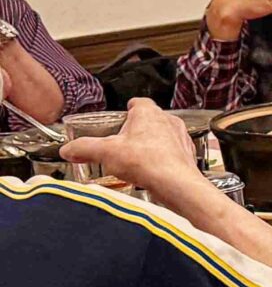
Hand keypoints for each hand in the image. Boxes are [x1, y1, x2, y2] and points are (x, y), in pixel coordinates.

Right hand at [60, 97, 204, 192]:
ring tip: (135, 157)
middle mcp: (168, 122)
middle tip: (123, 140)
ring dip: (150, 144)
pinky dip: (161, 159)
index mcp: (148, 113)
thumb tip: (69, 149)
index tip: (124, 111)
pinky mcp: (186, 156)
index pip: (139, 102)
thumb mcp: (105, 152)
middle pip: (150, 119)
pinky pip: (171, 153)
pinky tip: (149, 170)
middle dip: (137, 129)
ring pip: (162, 136)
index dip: (130, 107)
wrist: (176, 184)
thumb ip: (83, 148)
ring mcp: (179, 138)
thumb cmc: (147, 162)